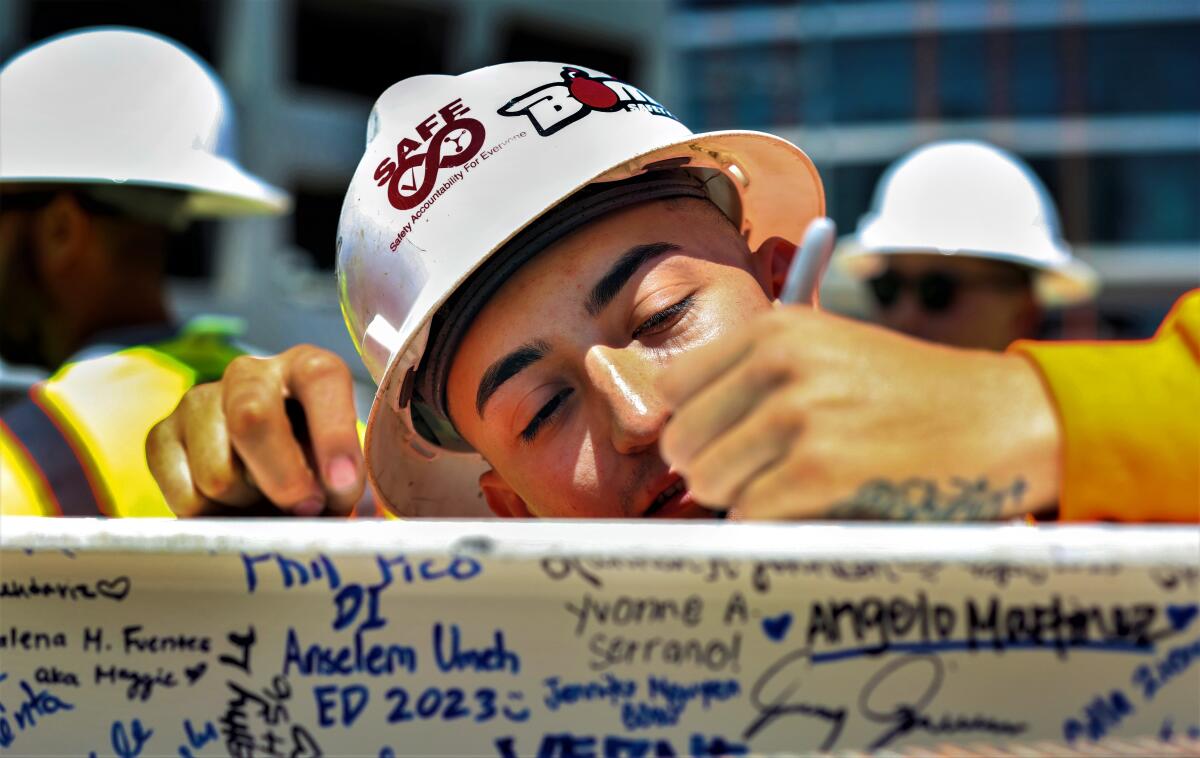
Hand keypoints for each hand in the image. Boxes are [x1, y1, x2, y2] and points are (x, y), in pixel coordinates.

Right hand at [147, 345, 364, 516]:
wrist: (266, 481)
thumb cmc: (316, 470)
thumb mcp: (340, 471)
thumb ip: (340, 483)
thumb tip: (323, 503)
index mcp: (305, 368)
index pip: (320, 378)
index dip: (333, 432)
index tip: (342, 482)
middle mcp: (248, 374)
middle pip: (252, 418)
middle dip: (282, 477)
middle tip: (305, 508)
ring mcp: (197, 401)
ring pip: (217, 474)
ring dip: (249, 505)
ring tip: (265, 498)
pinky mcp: (160, 436)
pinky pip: (186, 497)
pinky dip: (215, 518)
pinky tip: (232, 504)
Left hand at [658, 307, 1060, 520]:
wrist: (1000, 419)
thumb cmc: (908, 394)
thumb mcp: (828, 352)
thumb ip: (753, 378)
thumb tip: (676, 429)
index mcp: (774, 328)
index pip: (674, 389)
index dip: (694, 425)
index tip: (721, 444)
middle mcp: (780, 363)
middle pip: (683, 440)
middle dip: (712, 469)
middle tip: (759, 477)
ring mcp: (801, 415)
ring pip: (710, 482)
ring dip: (743, 499)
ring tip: (794, 489)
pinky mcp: (823, 470)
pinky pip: (750, 515)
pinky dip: (771, 524)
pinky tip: (812, 509)